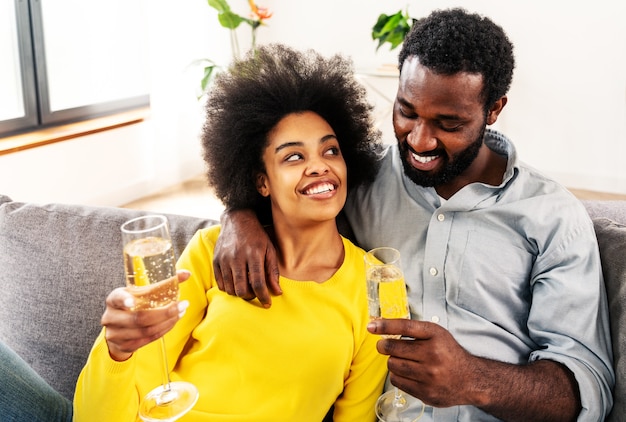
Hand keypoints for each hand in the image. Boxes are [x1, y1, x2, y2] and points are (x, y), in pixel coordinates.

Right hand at [102, 270, 190, 361]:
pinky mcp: (125, 346)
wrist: (118, 328)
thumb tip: (187, 273)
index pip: (117, 298)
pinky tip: (173, 322)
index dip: (124, 300)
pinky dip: (163, 330)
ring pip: (146, 331)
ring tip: (181, 312)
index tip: (132, 301)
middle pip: (138, 318)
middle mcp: (111, 317)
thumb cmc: (133, 304)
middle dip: (164, 313)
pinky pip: (148, 339)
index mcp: (113, 300)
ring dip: (168, 322)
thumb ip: (162, 283)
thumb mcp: (141, 291)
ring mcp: (116, 334)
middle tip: (182, 305)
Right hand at [213, 209, 280, 306]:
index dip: (263, 297)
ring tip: (246, 288)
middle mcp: (237, 257)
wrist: (237, 220)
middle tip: (256, 294)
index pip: (258, 283)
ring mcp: (224, 259)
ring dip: (239, 293)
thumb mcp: (270, 250)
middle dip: (251, 297)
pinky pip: (220, 283)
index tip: (268, 304)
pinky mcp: (215, 260)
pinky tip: (236, 283)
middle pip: (242, 289)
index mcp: (254, 254)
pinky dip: (229, 288)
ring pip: (230, 289)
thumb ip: (273, 272)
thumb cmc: (257, 236)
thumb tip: (277, 292)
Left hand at [368, 319, 580, 420]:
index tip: (371, 326)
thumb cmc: (449, 353)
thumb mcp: (436, 334)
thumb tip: (381, 328)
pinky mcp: (425, 392)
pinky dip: (398, 375)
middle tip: (384, 346)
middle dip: (384, 346)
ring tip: (402, 361)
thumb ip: (413, 330)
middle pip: (393, 349)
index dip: (385, 326)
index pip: (405, 327)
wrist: (470, 379)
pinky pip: (397, 381)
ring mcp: (429, 375)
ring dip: (393, 362)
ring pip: (393, 365)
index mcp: (435, 336)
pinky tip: (408, 373)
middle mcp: (433, 354)